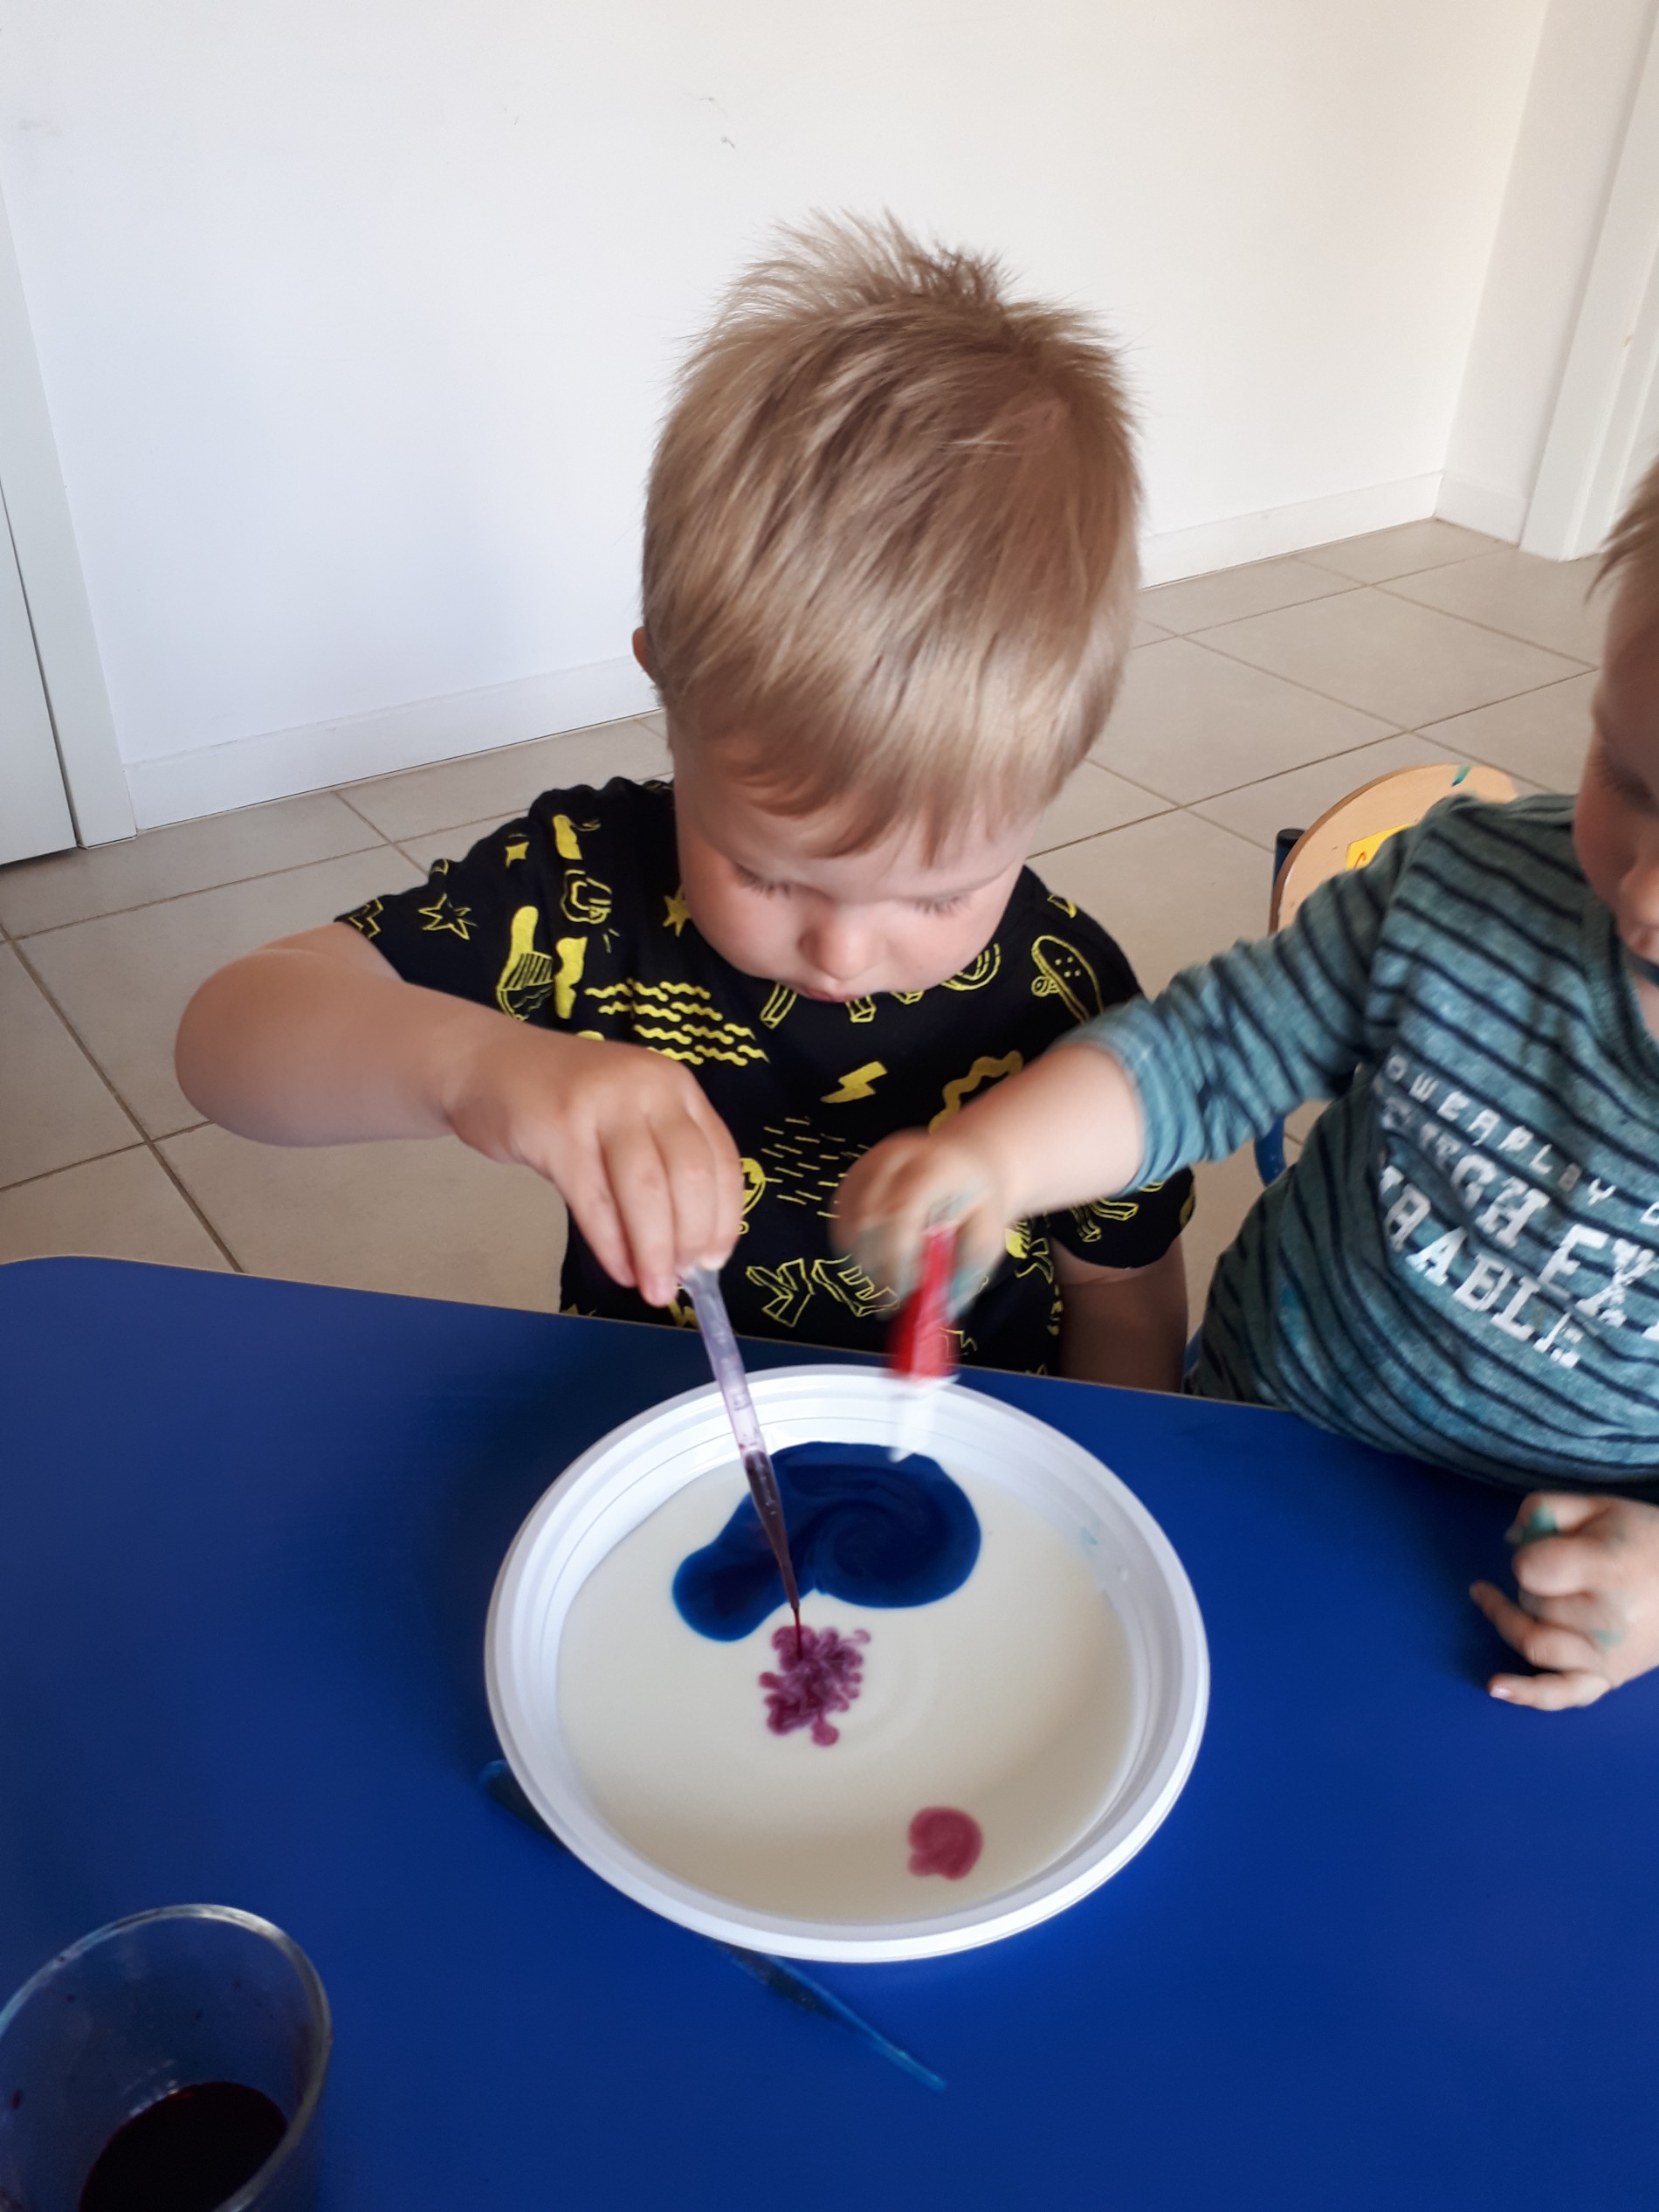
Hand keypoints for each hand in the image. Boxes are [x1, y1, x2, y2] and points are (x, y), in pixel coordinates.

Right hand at [444, 1026, 743, 1305]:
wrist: (487, 1064)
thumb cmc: (563, 1099)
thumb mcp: (627, 1116)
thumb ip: (660, 1165)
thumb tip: (685, 1249)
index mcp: (676, 1086)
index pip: (720, 1158)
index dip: (724, 1218)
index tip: (714, 1262)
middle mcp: (647, 1087)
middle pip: (688, 1175)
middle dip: (691, 1240)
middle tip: (681, 1281)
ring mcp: (601, 1104)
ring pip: (645, 1190)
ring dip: (654, 1251)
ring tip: (653, 1289)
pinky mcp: (556, 1129)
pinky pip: (594, 1200)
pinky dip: (611, 1244)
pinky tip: (619, 1269)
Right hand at [832, 1126, 1015, 1308]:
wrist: (965, 1159)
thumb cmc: (978, 1203)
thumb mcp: (989, 1234)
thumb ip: (967, 1269)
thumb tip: (939, 1306)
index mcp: (935, 1167)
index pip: (903, 1210)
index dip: (895, 1256)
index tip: (901, 1293)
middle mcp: (897, 1155)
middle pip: (869, 1214)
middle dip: (874, 1264)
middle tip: (887, 1299)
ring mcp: (871, 1161)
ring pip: (849, 1217)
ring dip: (860, 1258)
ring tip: (881, 1281)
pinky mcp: (855, 1172)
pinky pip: (841, 1213)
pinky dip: (849, 1244)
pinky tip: (869, 1261)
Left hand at [1470, 1492, 1658, 1709]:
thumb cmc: (1646, 1540)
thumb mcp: (1600, 1505)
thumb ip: (1546, 1508)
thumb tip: (1509, 1538)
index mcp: (1608, 1569)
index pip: (1532, 1570)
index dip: (1526, 1556)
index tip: (1540, 1548)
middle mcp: (1608, 1619)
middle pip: (1532, 1604)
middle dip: (1527, 1583)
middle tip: (1549, 1570)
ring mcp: (1607, 1655)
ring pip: (1534, 1644)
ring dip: (1509, 1620)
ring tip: (1492, 1598)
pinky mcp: (1609, 1678)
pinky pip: (1563, 1693)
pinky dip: (1527, 1693)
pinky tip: (1496, 1687)